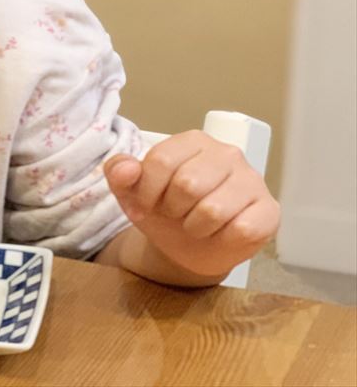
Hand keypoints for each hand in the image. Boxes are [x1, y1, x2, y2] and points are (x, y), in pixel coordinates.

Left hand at [104, 130, 279, 278]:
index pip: (161, 160)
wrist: (190, 248)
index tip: (146, 204)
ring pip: (213, 210)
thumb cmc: (164, 212)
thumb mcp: (132, 193)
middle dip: (172, 209)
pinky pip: (241, 229)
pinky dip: (222, 239)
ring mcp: (252, 180)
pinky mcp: (269, 210)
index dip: (146, 191)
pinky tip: (221, 233)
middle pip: (187, 184)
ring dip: (195, 227)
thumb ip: (119, 174)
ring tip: (196, 224)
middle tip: (176, 214)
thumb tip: (126, 168)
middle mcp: (227, 153)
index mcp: (193, 141)